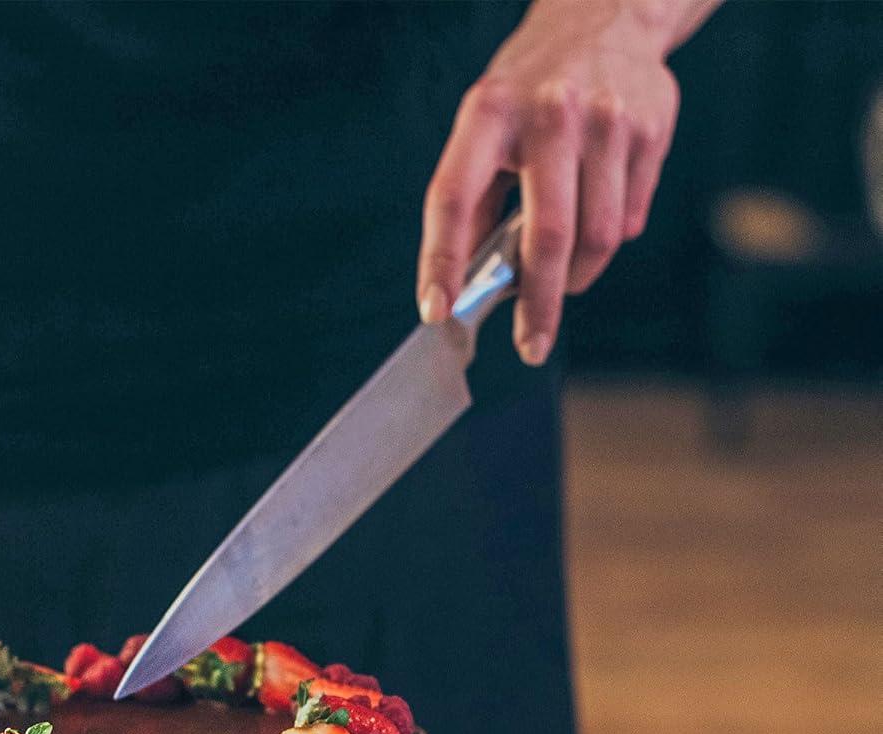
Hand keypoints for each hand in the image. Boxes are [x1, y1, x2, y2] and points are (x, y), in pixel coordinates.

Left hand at [418, 0, 702, 364]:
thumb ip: (473, 205)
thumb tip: (461, 288)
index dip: (442, 261)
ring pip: (596, 238)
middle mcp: (551, 112)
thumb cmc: (528, 92)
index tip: (437, 312)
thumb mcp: (483, 130)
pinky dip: (608, 241)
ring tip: (562, 279)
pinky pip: (628, 218)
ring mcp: (608, 119)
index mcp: (490, 113)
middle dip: (537, 306)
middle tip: (530, 346)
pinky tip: (596, 220)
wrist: (606, 16)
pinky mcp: (650, 129)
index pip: (454, 198)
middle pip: (546, 237)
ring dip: (575, 277)